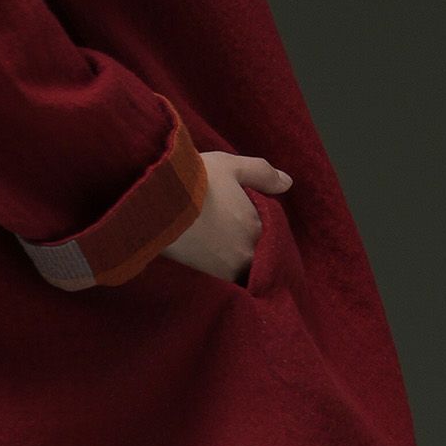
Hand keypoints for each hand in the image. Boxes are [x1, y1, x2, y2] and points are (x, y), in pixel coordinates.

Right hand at [160, 152, 292, 283]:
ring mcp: (229, 269)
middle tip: (225, 229)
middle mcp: (249, 251)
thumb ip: (262, 174)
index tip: (238, 212)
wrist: (157, 202)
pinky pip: (223, 278)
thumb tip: (288, 183)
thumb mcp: (231, 166)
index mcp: (258, 224)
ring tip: (214, 243)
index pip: (268, 228)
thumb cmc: (196, 180)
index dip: (254, 220)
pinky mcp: (208, 280)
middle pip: (256, 250)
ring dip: (233, 257)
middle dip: (246, 242)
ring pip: (241, 267)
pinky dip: (219, 268)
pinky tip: (205, 256)